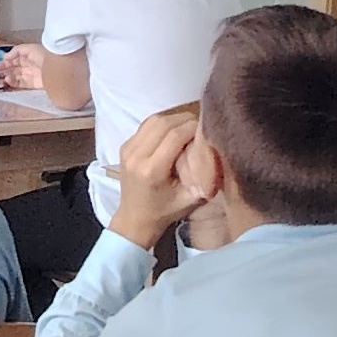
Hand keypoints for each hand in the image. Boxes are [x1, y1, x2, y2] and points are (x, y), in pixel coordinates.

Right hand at [0, 43, 44, 90]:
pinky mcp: (33, 84)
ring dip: (8, 76)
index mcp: (28, 56)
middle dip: (4, 70)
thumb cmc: (44, 55)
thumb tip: (5, 57)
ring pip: (16, 76)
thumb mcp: (29, 48)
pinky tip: (8, 80)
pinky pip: (21, 84)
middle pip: (14, 68)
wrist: (57, 68)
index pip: (14, 59)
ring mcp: (30, 75)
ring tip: (3, 77)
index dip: (5, 62)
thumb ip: (16, 51)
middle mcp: (28, 65)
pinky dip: (14, 83)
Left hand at [107, 108, 204, 249]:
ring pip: (154, 120)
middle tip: (199, 125)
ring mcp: (127, 149)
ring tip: (188, 126)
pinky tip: (173, 131)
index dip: (193, 127)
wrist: (135, 218)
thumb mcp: (191, 198)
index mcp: (152, 170)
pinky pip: (146, 125)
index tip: (206, 129)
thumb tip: (212, 146)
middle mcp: (136, 156)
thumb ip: (203, 173)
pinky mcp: (124, 145)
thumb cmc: (166, 211)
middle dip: (185, 120)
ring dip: (173, 119)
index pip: (175, 135)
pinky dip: (162, 123)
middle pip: (164, 123)